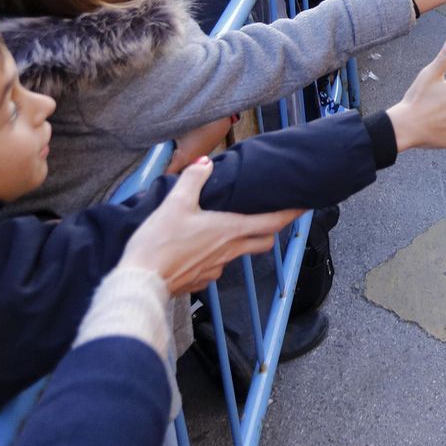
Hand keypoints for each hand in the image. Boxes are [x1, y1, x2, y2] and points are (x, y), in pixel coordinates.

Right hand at [119, 159, 302, 294]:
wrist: (139, 283)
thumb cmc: (159, 243)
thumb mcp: (175, 203)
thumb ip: (193, 179)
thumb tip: (206, 162)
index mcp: (229, 230)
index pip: (271, 222)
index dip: (291, 214)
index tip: (305, 207)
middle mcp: (229, 251)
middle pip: (263, 242)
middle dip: (271, 230)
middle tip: (271, 218)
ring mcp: (215, 269)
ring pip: (239, 254)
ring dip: (241, 243)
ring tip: (228, 230)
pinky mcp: (200, 281)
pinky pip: (216, 268)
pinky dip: (215, 257)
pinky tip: (199, 250)